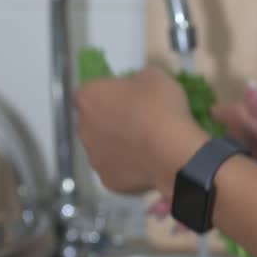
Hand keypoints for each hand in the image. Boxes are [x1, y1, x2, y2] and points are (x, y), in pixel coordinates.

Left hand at [75, 65, 200, 194]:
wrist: (173, 150)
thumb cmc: (160, 107)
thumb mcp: (155, 76)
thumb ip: (138, 78)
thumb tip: (137, 85)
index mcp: (89, 97)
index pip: (88, 93)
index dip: (107, 96)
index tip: (126, 99)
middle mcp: (83, 128)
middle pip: (92, 123)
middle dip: (108, 122)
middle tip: (136, 123)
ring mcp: (94, 157)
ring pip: (102, 149)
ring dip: (116, 146)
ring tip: (143, 147)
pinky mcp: (107, 181)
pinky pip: (116, 171)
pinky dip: (127, 168)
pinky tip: (146, 165)